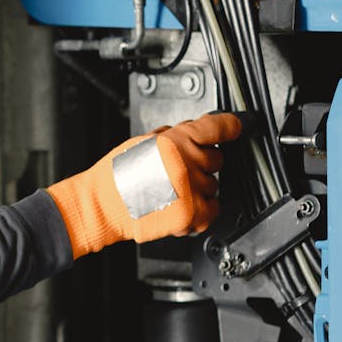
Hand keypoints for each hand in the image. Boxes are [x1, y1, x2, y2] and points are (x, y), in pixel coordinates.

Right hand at [46, 113, 241, 258]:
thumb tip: (196, 134)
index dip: (230, 125)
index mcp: (174, 142)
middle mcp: (186, 164)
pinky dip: (202, 208)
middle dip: (201, 162)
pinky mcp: (191, 215)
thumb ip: (174, 137)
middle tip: (179, 169)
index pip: (216, 128)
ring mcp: (191, 191)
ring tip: (173, 189)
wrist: (103, 204)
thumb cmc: (117, 174)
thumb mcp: (145, 141)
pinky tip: (182, 203)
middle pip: (216, 159)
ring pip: (214, 185)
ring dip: (199, 186)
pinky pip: (214, 208)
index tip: (238, 126)